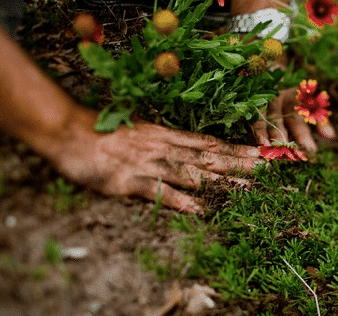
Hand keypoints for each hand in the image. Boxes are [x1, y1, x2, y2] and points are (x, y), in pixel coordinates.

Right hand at [53, 119, 263, 213]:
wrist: (70, 132)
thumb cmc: (102, 129)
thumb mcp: (137, 128)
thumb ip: (160, 138)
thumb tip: (183, 145)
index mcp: (164, 133)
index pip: (207, 142)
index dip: (234, 148)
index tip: (258, 153)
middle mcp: (163, 147)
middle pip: (207, 157)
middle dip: (239, 164)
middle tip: (267, 169)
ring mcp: (148, 164)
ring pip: (191, 173)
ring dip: (221, 182)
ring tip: (248, 189)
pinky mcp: (129, 182)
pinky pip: (160, 192)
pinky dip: (182, 201)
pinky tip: (202, 209)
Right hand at [250, 88, 336, 150]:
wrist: (274, 86)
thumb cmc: (299, 103)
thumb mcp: (312, 108)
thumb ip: (320, 122)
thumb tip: (331, 136)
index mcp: (293, 98)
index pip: (298, 116)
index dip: (303, 132)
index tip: (310, 148)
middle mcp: (276, 101)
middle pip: (278, 120)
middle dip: (283, 136)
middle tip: (287, 152)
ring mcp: (261, 106)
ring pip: (262, 122)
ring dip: (265, 137)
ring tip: (269, 151)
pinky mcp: (251, 114)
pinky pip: (252, 125)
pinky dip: (255, 136)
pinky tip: (258, 147)